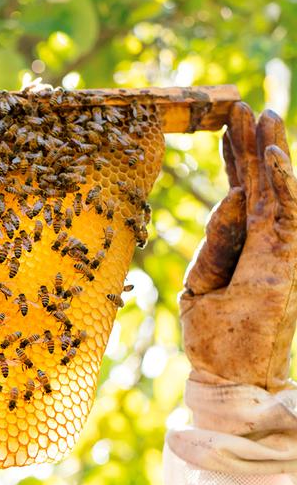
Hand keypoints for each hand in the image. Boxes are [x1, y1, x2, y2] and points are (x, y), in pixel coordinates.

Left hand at [180, 102, 296, 389]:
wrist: (233, 378)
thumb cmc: (216, 337)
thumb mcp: (201, 286)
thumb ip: (215, 244)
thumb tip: (229, 199)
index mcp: (247, 247)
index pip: (242, 193)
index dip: (235, 160)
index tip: (226, 127)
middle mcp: (269, 245)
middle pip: (259, 185)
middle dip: (249, 144)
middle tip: (241, 106)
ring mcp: (280, 252)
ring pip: (275, 193)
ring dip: (267, 153)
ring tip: (260, 117)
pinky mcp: (283, 263)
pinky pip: (282, 216)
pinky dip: (279, 184)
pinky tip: (270, 155)